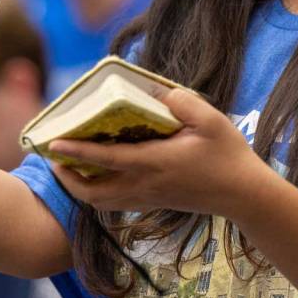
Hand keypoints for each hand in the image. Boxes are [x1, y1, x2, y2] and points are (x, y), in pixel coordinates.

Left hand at [47, 87, 273, 219]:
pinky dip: (98, 192)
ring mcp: (149, 197)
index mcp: (154, 162)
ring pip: (101, 202)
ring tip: (69, 167)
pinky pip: (116, 203)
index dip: (76, 151)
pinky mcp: (155, 203)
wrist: (244, 196)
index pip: (105, 159)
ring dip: (79, 187)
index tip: (54, 143)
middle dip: (67, 178)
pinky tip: (99, 175)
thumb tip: (160, 94)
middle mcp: (145, 184)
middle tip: (54, 158)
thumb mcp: (211, 120)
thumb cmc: (228, 156)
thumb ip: (183, 103)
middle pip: (92, 192)